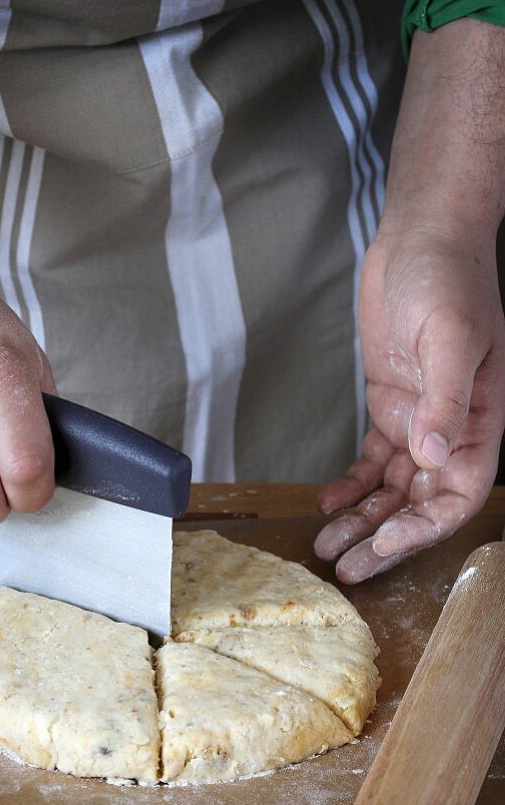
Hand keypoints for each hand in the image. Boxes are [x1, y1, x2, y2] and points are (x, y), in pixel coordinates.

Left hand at [315, 20, 504, 582]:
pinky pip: (372, 460)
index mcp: (478, 422)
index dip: (422, 528)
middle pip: (419, 502)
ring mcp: (418, 419)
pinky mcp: (390, 405)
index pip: (457, 494)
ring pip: (392, 488)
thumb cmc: (448, 278)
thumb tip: (433, 460)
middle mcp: (450, 429)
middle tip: (345, 569)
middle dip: (383, 539)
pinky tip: (327, 503)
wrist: (421, 235)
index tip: (382, 548)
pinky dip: (351, 485)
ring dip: (361, 520)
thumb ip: (445, 402)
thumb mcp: (451, 338)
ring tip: (327, 546)